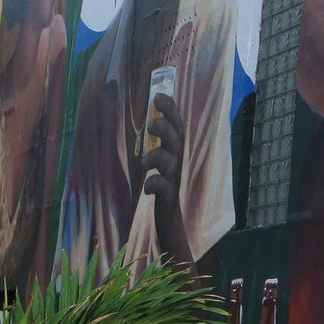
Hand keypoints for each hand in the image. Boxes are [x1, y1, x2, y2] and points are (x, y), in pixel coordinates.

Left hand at [143, 91, 189, 260]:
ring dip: (155, 158)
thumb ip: (158, 148)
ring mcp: (176, 181)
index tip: (158, 96)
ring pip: (169, 162)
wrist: (175, 227)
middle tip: (152, 124)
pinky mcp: (169, 199)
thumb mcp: (162, 167)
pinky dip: (154, 184)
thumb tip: (148, 123)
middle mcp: (179, 163)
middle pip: (176, 140)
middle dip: (165, 129)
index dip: (170, 111)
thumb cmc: (165, 193)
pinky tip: (147, 188)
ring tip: (144, 164)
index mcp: (177, 153)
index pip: (177, 126)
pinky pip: (163, 187)